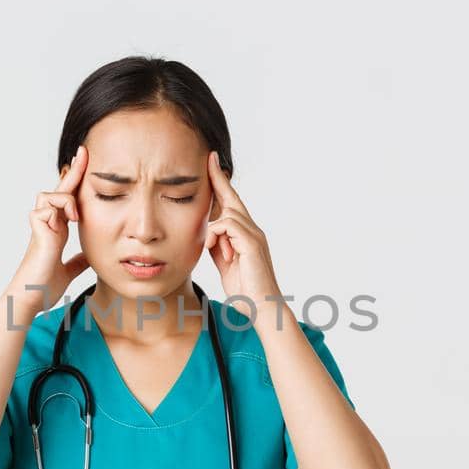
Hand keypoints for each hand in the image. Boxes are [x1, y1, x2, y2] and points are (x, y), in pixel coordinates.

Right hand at [10, 145, 90, 311]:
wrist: (31, 297)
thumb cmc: (44, 286)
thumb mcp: (69, 271)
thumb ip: (78, 261)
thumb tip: (90, 258)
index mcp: (56, 231)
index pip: (67, 201)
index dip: (76, 185)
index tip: (87, 167)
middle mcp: (47, 224)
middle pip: (59, 189)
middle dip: (74, 170)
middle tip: (84, 151)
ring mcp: (40, 224)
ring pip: (50, 193)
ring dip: (67, 198)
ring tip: (77, 216)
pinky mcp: (37, 228)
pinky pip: (49, 205)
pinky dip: (63, 207)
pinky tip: (72, 221)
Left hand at [203, 150, 282, 318]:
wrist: (262, 308)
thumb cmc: (246, 290)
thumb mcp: (225, 263)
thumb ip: (217, 246)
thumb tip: (206, 233)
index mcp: (245, 235)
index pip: (231, 205)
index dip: (220, 185)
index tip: (211, 165)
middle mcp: (253, 230)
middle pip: (233, 200)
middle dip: (219, 180)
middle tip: (209, 160)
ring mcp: (254, 235)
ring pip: (227, 214)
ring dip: (212, 231)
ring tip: (212, 251)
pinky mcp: (252, 243)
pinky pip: (227, 225)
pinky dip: (215, 236)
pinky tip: (214, 250)